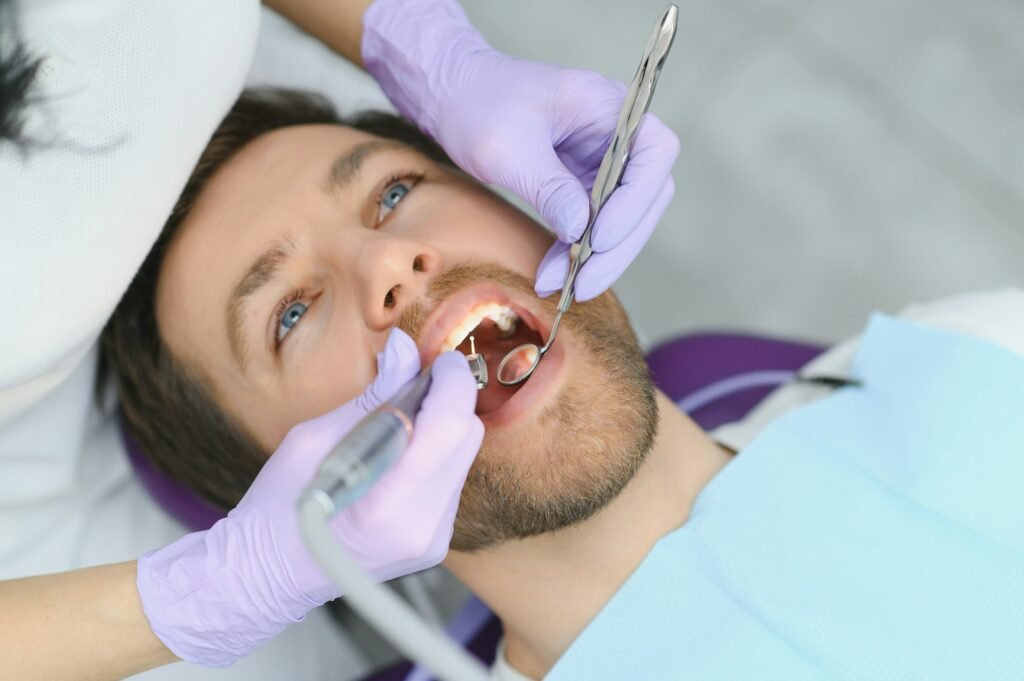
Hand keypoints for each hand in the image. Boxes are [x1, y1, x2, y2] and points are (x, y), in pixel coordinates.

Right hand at [136, 329, 482, 666]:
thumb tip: (404, 348)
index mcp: (388, 503)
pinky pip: (450, 481)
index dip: (452, 382)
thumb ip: (373, 396)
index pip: (451, 426)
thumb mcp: (315, 439)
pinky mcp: (434, 543)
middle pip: (466, 439)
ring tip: (399, 421)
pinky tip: (399, 455)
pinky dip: (433, 455)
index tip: (439, 359)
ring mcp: (432, 540)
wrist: (269, 573)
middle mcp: (422, 526)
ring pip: (462, 458)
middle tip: (414, 382)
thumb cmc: (279, 505)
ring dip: (441, 428)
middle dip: (448, 400)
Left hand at [363, 0, 679, 301]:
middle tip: (583, 283)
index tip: (597, 236)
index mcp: (608, 105)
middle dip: (617, 244)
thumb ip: (547, 187)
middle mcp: (617, 132)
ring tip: (565, 287)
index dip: (635, 200)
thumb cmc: (478, 104)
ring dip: (599, 257)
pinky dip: (577, 252)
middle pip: (646, 195)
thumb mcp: (507, 147)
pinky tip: (554, 275)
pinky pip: (595, 223)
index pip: (655, 153)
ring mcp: (603, 160)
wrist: (453, 97)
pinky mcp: (584, 184)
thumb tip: (580, 229)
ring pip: (625, 217)